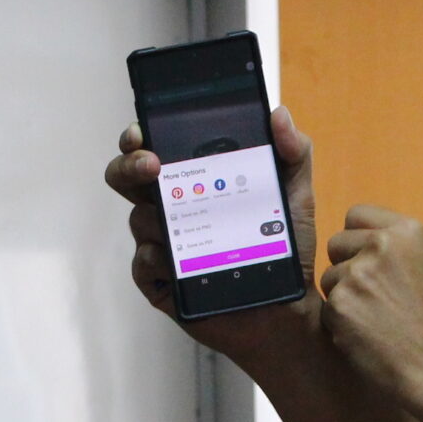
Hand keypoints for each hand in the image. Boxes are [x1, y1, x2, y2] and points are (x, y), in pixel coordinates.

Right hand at [104, 106, 320, 366]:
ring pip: (139, 220)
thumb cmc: (285, 248)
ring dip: (160, 219)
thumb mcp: (295, 195)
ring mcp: (162, 245)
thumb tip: (279, 114)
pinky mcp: (160, 282)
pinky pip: (143, 264)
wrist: (287, 307)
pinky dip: (157, 259)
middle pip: (127, 179)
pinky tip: (176, 262)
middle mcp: (172, 209)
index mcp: (194, 181)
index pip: (154, 149)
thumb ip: (293, 152)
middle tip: (152, 166)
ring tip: (193, 228)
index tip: (141, 131)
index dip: (138, 137)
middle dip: (129, 166)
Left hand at [318, 207, 422, 421]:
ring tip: (374, 322)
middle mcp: (382, 244)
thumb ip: (392, 252)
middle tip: (373, 298)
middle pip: (336, 244)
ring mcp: (358, 273)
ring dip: (342, 299)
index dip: (357, 241)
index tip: (370, 264)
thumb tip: (355, 247)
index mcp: (409, 231)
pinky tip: (366, 339)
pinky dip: (340, 326)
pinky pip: (325, 308)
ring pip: (329, 278)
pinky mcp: (340, 304)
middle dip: (346, 268)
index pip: (357, 215)